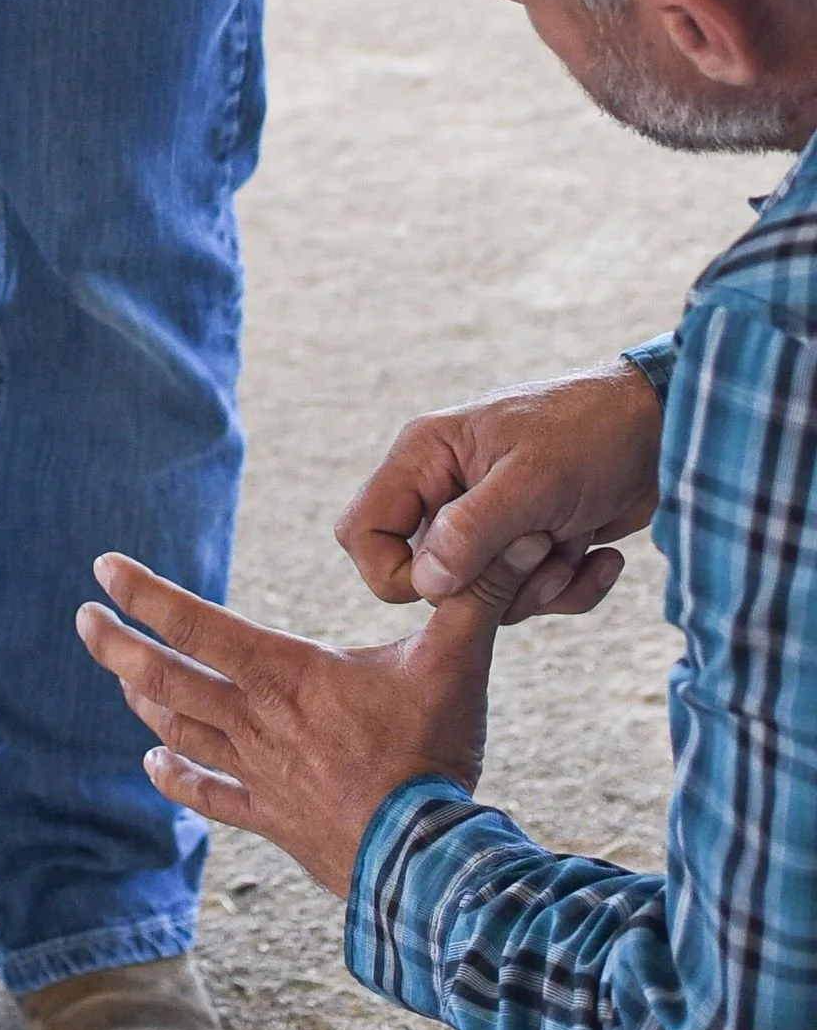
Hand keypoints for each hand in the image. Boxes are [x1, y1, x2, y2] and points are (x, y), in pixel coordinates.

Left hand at [77, 543, 544, 898]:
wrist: (425, 866)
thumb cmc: (433, 760)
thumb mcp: (453, 663)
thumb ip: (469, 598)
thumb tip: (500, 539)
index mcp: (287, 674)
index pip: (198, 622)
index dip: (146, 592)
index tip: (104, 567)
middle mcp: (258, 721)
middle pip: (167, 677)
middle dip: (118, 644)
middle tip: (82, 619)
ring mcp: (260, 774)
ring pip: (181, 729)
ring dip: (144, 698)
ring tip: (119, 675)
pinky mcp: (272, 818)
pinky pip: (210, 796)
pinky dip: (176, 776)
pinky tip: (153, 762)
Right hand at [337, 363, 663, 622]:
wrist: (665, 432)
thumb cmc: (591, 435)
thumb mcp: (532, 482)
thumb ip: (469, 531)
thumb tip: (423, 584)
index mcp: (426, 457)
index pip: (363, 531)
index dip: (396, 572)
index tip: (454, 580)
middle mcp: (447, 489)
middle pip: (424, 576)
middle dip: (486, 585)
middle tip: (539, 550)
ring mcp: (488, 520)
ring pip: (477, 595)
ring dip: (533, 591)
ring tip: (572, 549)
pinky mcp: (529, 544)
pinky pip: (526, 597)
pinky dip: (567, 591)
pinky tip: (599, 558)